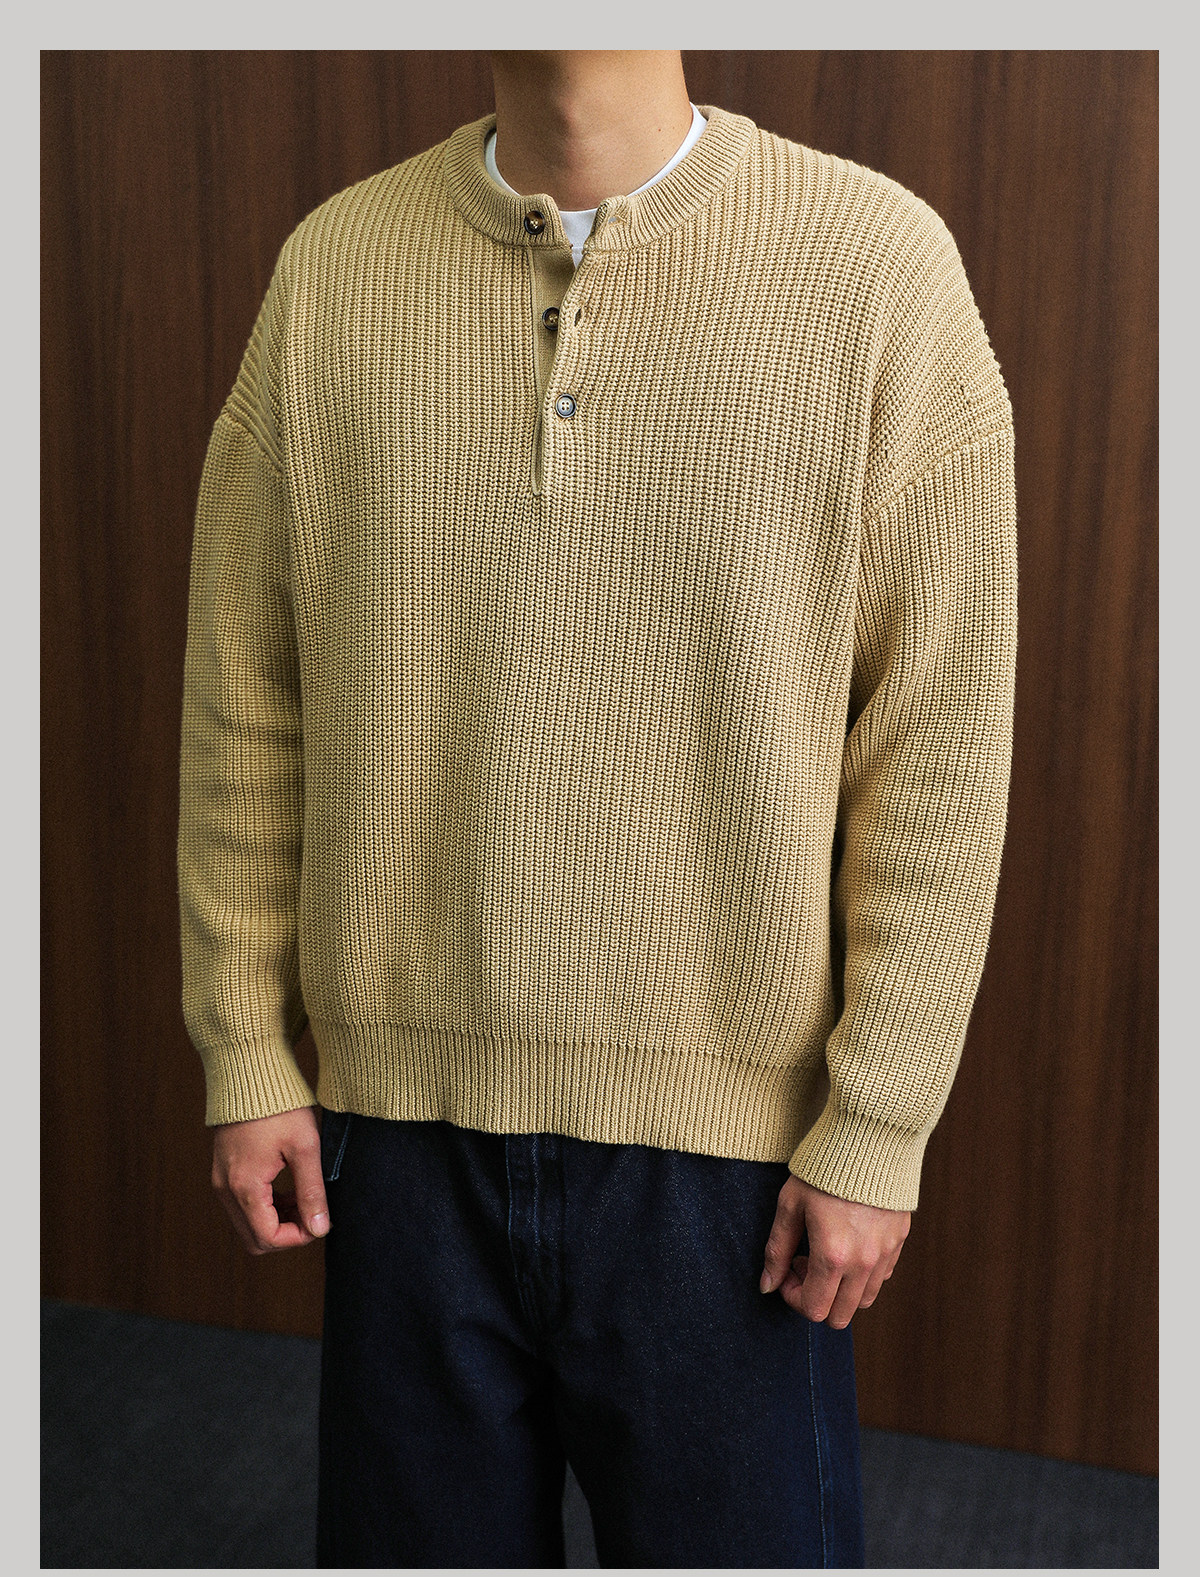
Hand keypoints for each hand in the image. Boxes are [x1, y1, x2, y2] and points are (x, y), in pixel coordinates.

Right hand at [211, 1106, 329, 1254]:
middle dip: (286, 1233)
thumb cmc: (280, 1107)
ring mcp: (220, 1180)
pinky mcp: (222, 1170)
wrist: (250, 1073)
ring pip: (247, 1224)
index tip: (320, 1221)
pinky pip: (241, 1205)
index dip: (298, 1238)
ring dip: (276, 1221)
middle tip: (312, 1212)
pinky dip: (265, 1207)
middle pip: (254, 1239)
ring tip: (304, 1198)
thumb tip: (320, 1229)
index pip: (268, 1238)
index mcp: (245, 1186)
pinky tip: (287, 1189)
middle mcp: (225, 1189)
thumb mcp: (305, 1148)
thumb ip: (311, 1191)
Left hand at [759, 1175, 908, 1327]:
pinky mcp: (899, 1241)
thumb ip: (778, 1250)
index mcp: (833, 1256)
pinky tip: (848, 1242)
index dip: (793, 1297)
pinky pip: (881, 1276)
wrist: (868, 1137)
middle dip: (817, 1299)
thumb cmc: (822, 1168)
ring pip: (864, 1300)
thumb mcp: (790, 1205)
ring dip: (841, 1289)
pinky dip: (862, 1274)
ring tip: (827, 1252)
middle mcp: (864, 1262)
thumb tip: (767, 1286)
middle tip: (805, 1263)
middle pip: (840, 1316)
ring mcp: (885, 1253)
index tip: (787, 1270)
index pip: (814, 1309)